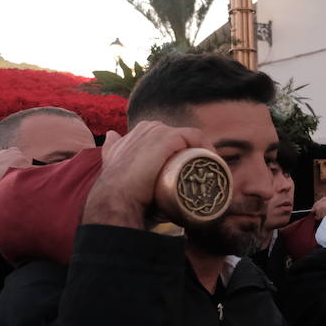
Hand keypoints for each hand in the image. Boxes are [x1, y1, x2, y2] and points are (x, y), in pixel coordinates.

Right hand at [83, 122, 203, 228]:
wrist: (116, 197)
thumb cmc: (116, 188)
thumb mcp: (113, 161)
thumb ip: (111, 149)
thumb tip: (111, 135)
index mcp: (137, 133)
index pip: (166, 138)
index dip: (179, 152)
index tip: (188, 170)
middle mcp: (148, 128)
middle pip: (179, 139)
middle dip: (192, 154)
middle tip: (201, 174)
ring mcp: (158, 131)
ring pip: (189, 139)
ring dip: (203, 153)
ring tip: (210, 173)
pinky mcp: (167, 137)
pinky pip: (195, 137)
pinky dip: (207, 148)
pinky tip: (214, 162)